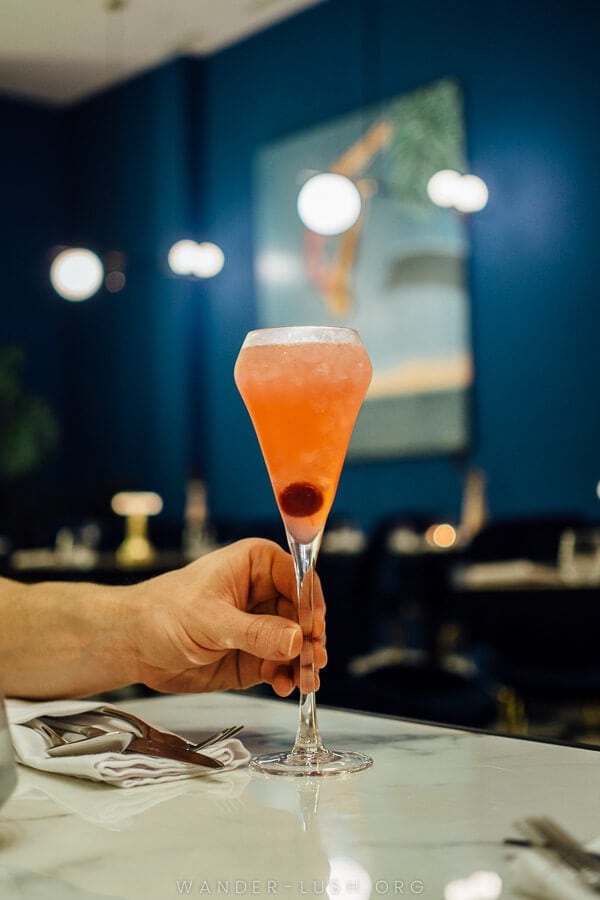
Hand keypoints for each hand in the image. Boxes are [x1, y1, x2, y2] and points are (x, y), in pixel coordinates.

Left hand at [127, 538, 326, 696]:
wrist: (134, 644)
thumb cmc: (163, 613)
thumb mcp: (211, 620)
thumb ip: (255, 632)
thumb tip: (295, 639)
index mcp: (256, 565)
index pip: (299, 578)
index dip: (310, 604)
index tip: (312, 630)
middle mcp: (265, 593)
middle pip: (304, 615)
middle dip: (311, 640)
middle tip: (313, 661)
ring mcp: (262, 626)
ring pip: (297, 644)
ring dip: (304, 663)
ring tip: (304, 681)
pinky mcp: (255, 656)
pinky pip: (281, 666)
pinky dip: (287, 677)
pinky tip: (284, 685)